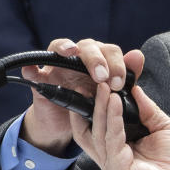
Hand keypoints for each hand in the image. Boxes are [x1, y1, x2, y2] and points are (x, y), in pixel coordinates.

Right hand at [20, 38, 143, 155]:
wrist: (69, 124)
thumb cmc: (94, 103)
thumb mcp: (112, 93)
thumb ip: (127, 75)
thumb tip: (138, 55)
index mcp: (100, 58)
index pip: (110, 51)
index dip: (117, 64)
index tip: (120, 84)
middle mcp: (79, 55)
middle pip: (88, 46)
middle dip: (97, 59)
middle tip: (103, 78)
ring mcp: (58, 64)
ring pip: (61, 46)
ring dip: (67, 48)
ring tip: (72, 52)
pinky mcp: (41, 78)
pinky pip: (34, 68)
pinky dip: (31, 67)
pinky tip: (33, 70)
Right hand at [73, 80, 169, 169]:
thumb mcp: (161, 126)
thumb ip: (147, 109)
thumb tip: (135, 89)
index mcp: (118, 150)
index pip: (95, 127)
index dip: (93, 107)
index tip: (95, 85)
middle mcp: (111, 158)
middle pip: (90, 130)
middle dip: (90, 105)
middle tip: (94, 82)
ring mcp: (112, 166)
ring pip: (98, 133)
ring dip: (101, 108)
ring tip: (104, 88)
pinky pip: (112, 141)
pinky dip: (113, 119)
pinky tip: (115, 103)